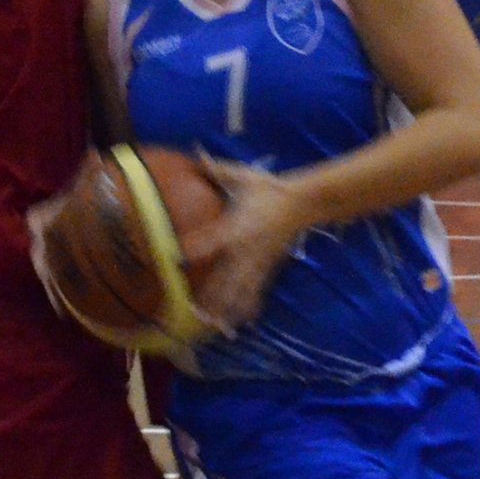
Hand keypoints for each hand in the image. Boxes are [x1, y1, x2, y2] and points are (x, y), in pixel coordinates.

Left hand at [182, 158, 304, 336]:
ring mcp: (258, 261)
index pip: (212, 238)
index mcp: (238, 225)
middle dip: (209, 293)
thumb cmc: (271, 188)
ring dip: (225, 307)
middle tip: (190, 309)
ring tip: (210, 325)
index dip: (194, 248)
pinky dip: (248, 307)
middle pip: (225, 275)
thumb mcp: (244, 177)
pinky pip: (256, 290)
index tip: (175, 258)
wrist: (304, 203)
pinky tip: (239, 323)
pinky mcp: (268, 267)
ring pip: (239, 289)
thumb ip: (217, 169)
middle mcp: (247, 247)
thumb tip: (195, 154)